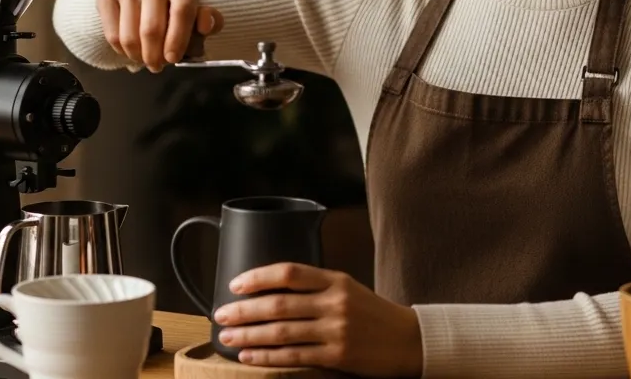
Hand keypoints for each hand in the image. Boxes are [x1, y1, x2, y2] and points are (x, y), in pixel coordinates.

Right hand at [96, 0, 223, 71]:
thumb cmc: (172, 9)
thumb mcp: (196, 15)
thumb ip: (209, 21)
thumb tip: (206, 25)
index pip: (181, 11)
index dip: (178, 39)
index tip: (173, 59)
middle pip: (152, 27)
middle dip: (155, 55)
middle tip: (157, 66)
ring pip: (130, 34)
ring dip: (137, 55)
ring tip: (144, 58)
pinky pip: (112, 34)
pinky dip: (122, 50)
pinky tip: (130, 49)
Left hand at [211, 263, 422, 377]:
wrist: (409, 340)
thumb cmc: (373, 314)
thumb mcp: (348, 289)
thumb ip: (316, 287)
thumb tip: (271, 290)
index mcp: (336, 280)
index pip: (289, 272)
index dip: (258, 277)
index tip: (235, 284)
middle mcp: (335, 302)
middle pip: (279, 304)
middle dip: (244, 310)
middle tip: (221, 315)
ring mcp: (337, 330)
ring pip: (282, 331)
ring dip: (250, 336)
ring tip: (228, 338)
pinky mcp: (338, 355)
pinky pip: (294, 356)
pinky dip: (268, 357)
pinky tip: (250, 357)